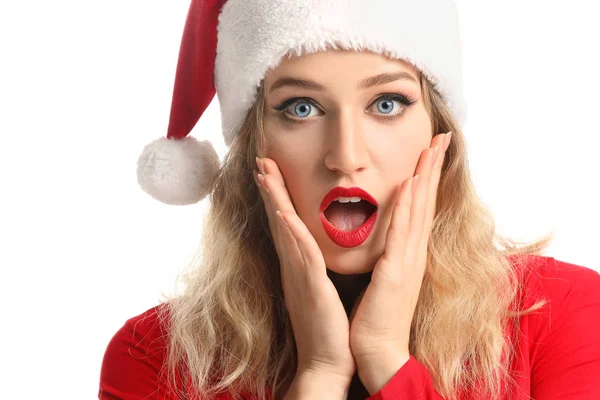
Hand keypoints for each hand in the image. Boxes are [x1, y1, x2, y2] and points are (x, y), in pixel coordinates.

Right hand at [253, 157, 354, 390]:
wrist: (328, 363)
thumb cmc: (330, 328)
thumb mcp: (322, 290)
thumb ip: (316, 269)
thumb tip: (318, 252)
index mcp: (299, 267)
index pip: (286, 225)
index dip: (278, 197)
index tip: (272, 172)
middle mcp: (293, 267)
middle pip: (278, 219)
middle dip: (270, 189)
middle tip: (261, 160)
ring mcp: (299, 276)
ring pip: (284, 230)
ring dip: (274, 200)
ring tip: (264, 173)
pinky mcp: (310, 287)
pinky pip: (301, 255)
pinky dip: (291, 232)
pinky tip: (283, 213)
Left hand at [348, 132, 451, 393]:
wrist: (378, 350)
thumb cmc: (377, 316)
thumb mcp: (385, 278)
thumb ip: (389, 255)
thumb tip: (387, 237)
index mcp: (408, 254)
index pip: (420, 208)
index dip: (426, 178)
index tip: (430, 152)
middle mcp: (413, 253)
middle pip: (425, 202)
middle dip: (433, 167)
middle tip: (441, 137)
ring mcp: (408, 261)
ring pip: (418, 211)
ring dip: (425, 177)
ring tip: (431, 149)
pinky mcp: (395, 273)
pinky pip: (401, 233)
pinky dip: (406, 207)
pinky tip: (409, 185)